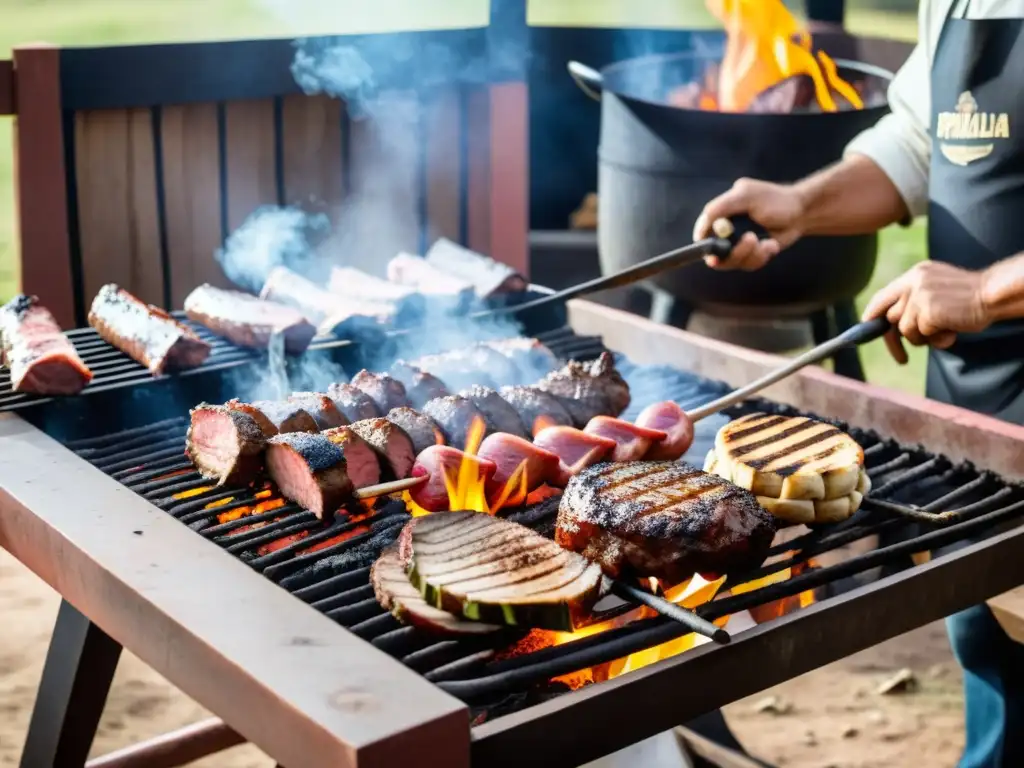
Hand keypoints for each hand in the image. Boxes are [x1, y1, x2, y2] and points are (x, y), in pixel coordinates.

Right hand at [692, 177, 806, 270]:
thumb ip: (722, 206)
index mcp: (720, 214)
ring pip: (732, 262)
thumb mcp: (746, 196)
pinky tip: (772, 245)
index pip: (703, 231)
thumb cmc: (775, 199)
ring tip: (767, 242)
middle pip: (715, 253)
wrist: (800, 213)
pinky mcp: (750, 255)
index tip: (714, 250)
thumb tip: (704, 221)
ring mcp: (737, 244)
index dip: (705, 243)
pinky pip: (747, 265)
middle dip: (735, 251)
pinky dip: (761, 256)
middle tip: (752, 239)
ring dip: (752, 254)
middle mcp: (725, 231)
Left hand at [860, 261, 993, 363]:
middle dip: (894, 341)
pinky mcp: (926, 310)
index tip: (866, 328)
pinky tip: (951, 332)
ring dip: (923, 338)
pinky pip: (920, 335)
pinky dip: (935, 340)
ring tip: (944, 331)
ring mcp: (919, 295)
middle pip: (889, 317)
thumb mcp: (937, 292)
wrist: (994, 295)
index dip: (872, 314)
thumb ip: (916, 301)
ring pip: (905, 329)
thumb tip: (895, 326)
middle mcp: (913, 281)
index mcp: (915, 274)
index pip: (883, 296)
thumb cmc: (970, 299)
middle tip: (901, 359)